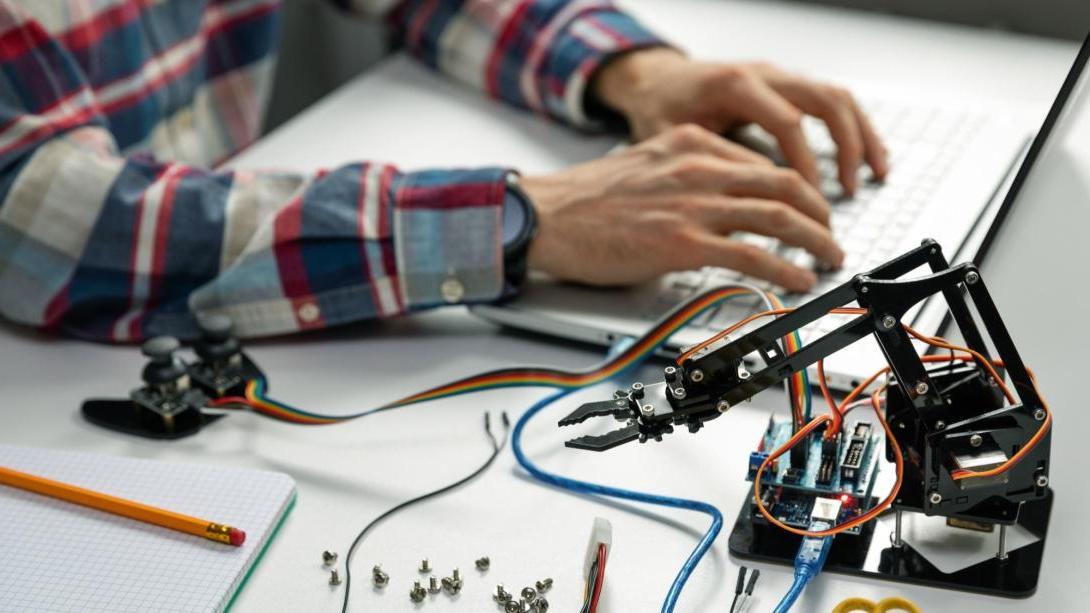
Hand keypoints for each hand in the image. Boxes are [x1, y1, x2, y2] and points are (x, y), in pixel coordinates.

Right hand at [522, 125, 843, 291]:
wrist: (547, 216)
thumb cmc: (587, 198)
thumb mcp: (647, 164)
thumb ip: (687, 174)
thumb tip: (720, 199)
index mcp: (692, 144)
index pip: (765, 163)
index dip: (798, 189)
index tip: (808, 208)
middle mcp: (700, 168)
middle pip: (785, 184)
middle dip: (820, 213)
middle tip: (830, 234)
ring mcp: (694, 205)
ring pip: (779, 216)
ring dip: (815, 240)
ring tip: (828, 257)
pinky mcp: (683, 243)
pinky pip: (752, 255)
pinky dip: (785, 268)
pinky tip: (799, 278)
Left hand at [592, 49, 887, 195]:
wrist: (656, 81)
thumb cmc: (660, 109)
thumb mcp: (672, 139)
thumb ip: (707, 166)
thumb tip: (740, 210)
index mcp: (735, 85)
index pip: (787, 123)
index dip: (804, 166)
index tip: (810, 202)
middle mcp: (764, 74)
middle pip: (824, 101)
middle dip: (846, 147)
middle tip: (849, 191)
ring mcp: (779, 77)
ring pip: (836, 97)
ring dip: (861, 136)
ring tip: (875, 174)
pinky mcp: (786, 86)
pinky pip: (831, 101)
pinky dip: (853, 128)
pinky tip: (864, 157)